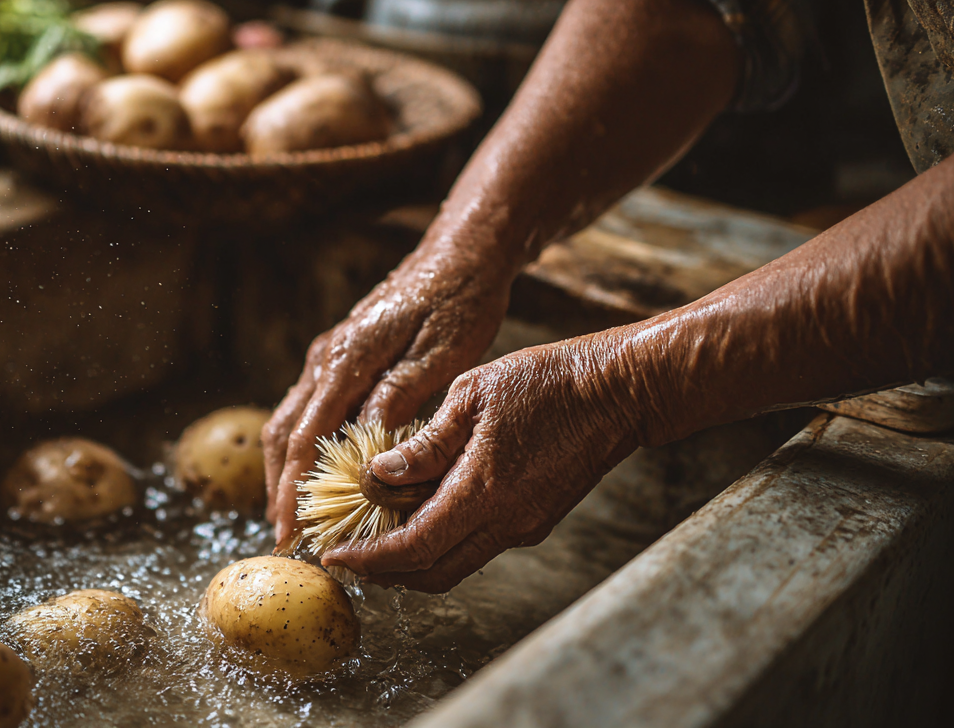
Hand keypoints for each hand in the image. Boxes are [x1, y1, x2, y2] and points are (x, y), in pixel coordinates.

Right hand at [262, 244, 511, 547]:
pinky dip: (305, 447)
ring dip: (287, 469)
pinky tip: (322, 475)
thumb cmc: (458, 303)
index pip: (306, 436)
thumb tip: (366, 449)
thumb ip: (400, 398)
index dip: (294, 488)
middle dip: (278, 486)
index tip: (288, 531)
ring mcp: (327, 356)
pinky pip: (308, 408)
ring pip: (290, 420)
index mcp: (346, 359)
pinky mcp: (339, 358)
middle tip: (284, 536)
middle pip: (283, 432)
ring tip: (296, 516)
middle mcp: (325, 358)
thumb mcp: (440, 354)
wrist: (460, 256)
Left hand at [320, 338, 641, 591]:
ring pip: (454, 565)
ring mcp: (523, 525)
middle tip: (345, 555)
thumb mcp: (472, 396)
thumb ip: (425, 442)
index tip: (333, 556)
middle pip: (431, 573)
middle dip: (383, 572)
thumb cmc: (546, 381)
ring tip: (372, 539)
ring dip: (411, 562)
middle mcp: (506, 522)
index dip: (369, 559)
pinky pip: (477, 545)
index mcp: (483, 492)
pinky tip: (417, 515)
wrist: (620, 391)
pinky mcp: (534, 518)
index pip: (413, 549)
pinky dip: (439, 543)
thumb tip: (378, 474)